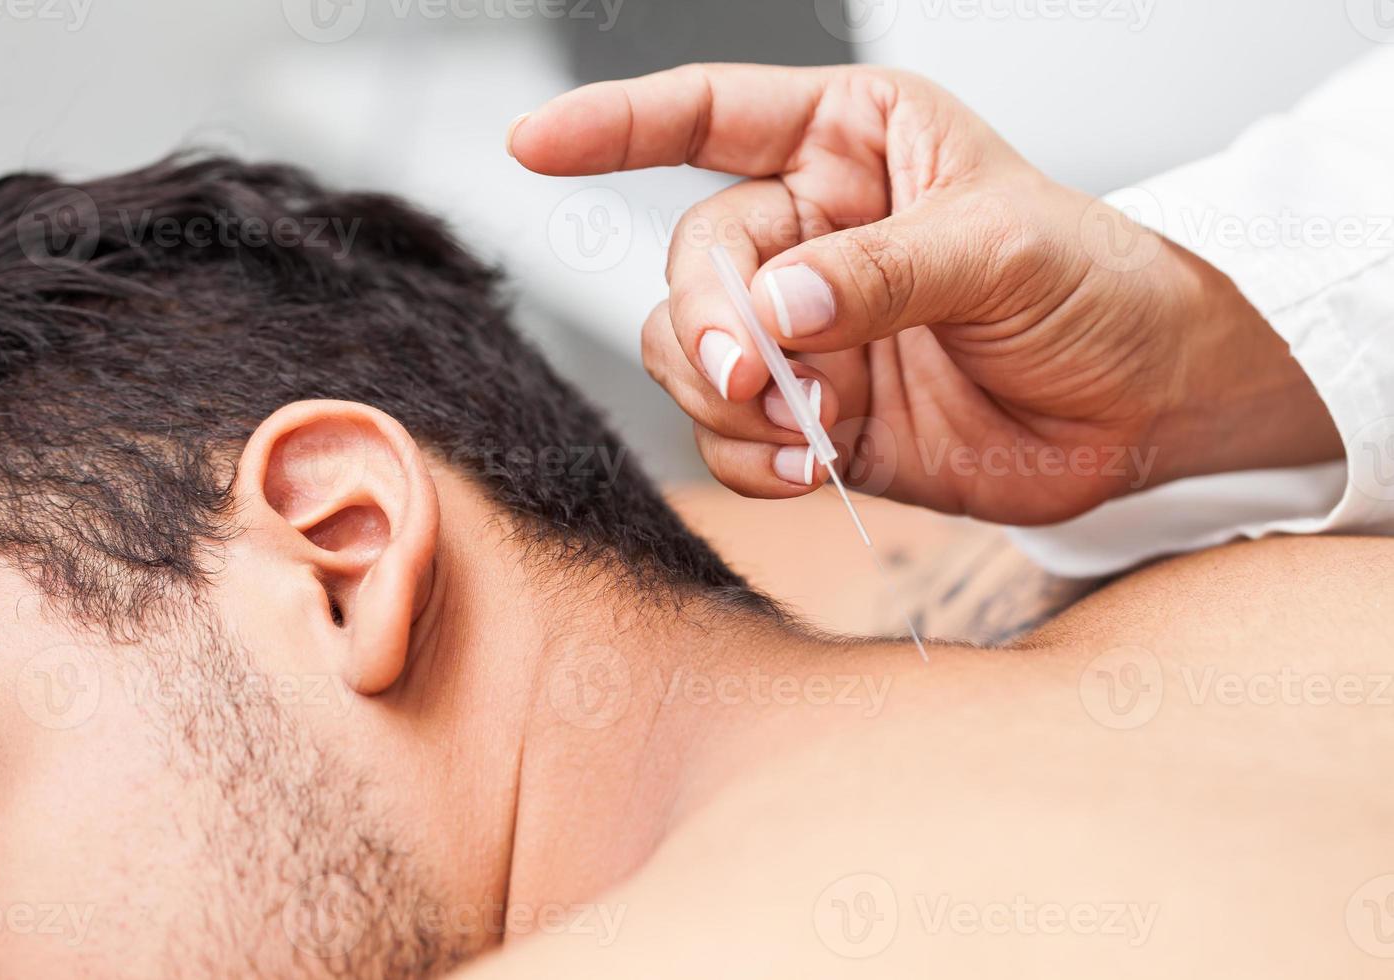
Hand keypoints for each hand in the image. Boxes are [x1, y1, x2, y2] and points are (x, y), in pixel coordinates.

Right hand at [510, 64, 1339, 523]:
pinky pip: (731, 437)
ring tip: (810, 422)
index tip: (534, 144)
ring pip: (690, 353)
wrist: (1146, 411)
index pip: (706, 114)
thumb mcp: (1002, 249)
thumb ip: (877, 272)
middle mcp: (811, 233)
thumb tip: (774, 308)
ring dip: (729, 396)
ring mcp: (806, 331)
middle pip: (692, 260)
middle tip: (756, 370)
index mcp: (851, 145)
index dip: (614, 125)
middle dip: (711, 319)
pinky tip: (814, 465)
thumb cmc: (1098, 289)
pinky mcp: (815, 417)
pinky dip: (752, 460)